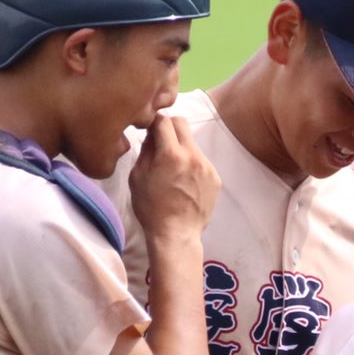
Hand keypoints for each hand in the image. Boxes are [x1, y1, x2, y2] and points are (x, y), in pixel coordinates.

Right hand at [129, 114, 218, 243]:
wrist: (176, 234)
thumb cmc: (151, 208)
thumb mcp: (138, 176)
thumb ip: (146, 149)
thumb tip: (152, 133)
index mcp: (171, 154)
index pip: (164, 120)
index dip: (154, 122)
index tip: (149, 130)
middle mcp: (193, 156)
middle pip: (182, 124)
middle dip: (169, 128)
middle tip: (161, 142)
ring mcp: (207, 167)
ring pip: (193, 143)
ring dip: (181, 148)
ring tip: (173, 169)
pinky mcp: (216, 178)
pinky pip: (201, 161)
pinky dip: (192, 164)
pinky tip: (184, 182)